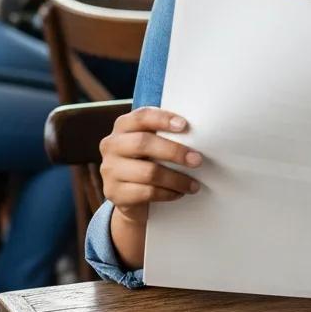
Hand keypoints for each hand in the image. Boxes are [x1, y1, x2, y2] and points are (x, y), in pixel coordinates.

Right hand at [99, 107, 202, 223]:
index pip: (141, 116)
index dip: (162, 119)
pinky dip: (167, 193)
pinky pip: (146, 192)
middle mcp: (112, 144)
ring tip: (194, 184)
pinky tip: (179, 193)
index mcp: (123, 126)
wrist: (130, 194)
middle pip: (143, 143)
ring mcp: (109, 169)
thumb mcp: (154, 143)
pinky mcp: (113, 192)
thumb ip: (167, 134)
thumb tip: (201, 134)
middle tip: (197, 160)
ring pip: (148, 172)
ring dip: (176, 179)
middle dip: (174, 152)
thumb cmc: (150, 160)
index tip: (184, 125)